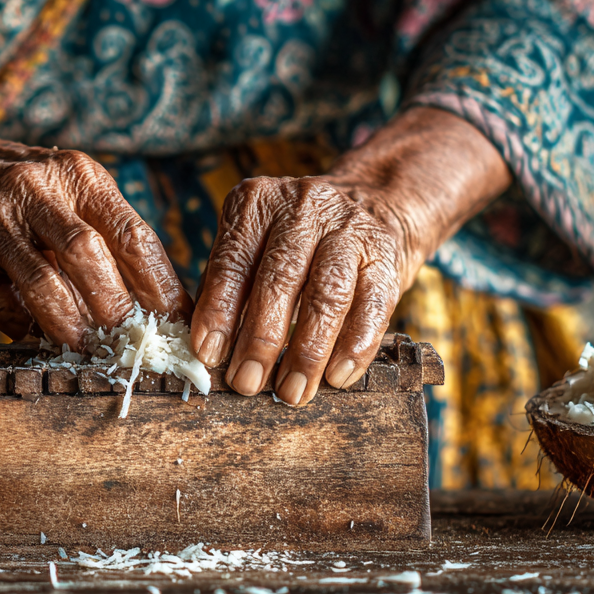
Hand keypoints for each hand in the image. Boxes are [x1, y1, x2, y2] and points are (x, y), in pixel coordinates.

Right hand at [0, 130, 191, 347]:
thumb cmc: (25, 193)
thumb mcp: (70, 192)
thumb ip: (109, 238)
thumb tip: (159, 305)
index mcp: (79, 177)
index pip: (132, 234)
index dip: (159, 285)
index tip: (177, 322)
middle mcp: (37, 191)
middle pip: (88, 253)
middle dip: (115, 305)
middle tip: (133, 340)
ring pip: (42, 281)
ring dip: (71, 322)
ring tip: (88, 347)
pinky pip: (1, 303)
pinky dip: (26, 327)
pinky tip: (41, 337)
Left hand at [188, 106, 512, 404]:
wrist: (377, 201)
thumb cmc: (300, 238)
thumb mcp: (257, 240)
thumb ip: (232, 282)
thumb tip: (207, 347)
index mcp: (256, 204)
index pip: (232, 262)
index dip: (218, 311)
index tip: (209, 354)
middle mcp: (301, 209)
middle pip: (278, 280)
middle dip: (260, 340)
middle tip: (246, 383)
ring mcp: (348, 229)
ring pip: (325, 295)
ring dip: (307, 352)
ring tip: (292, 391)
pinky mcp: (386, 255)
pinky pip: (371, 305)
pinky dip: (354, 346)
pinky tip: (337, 377)